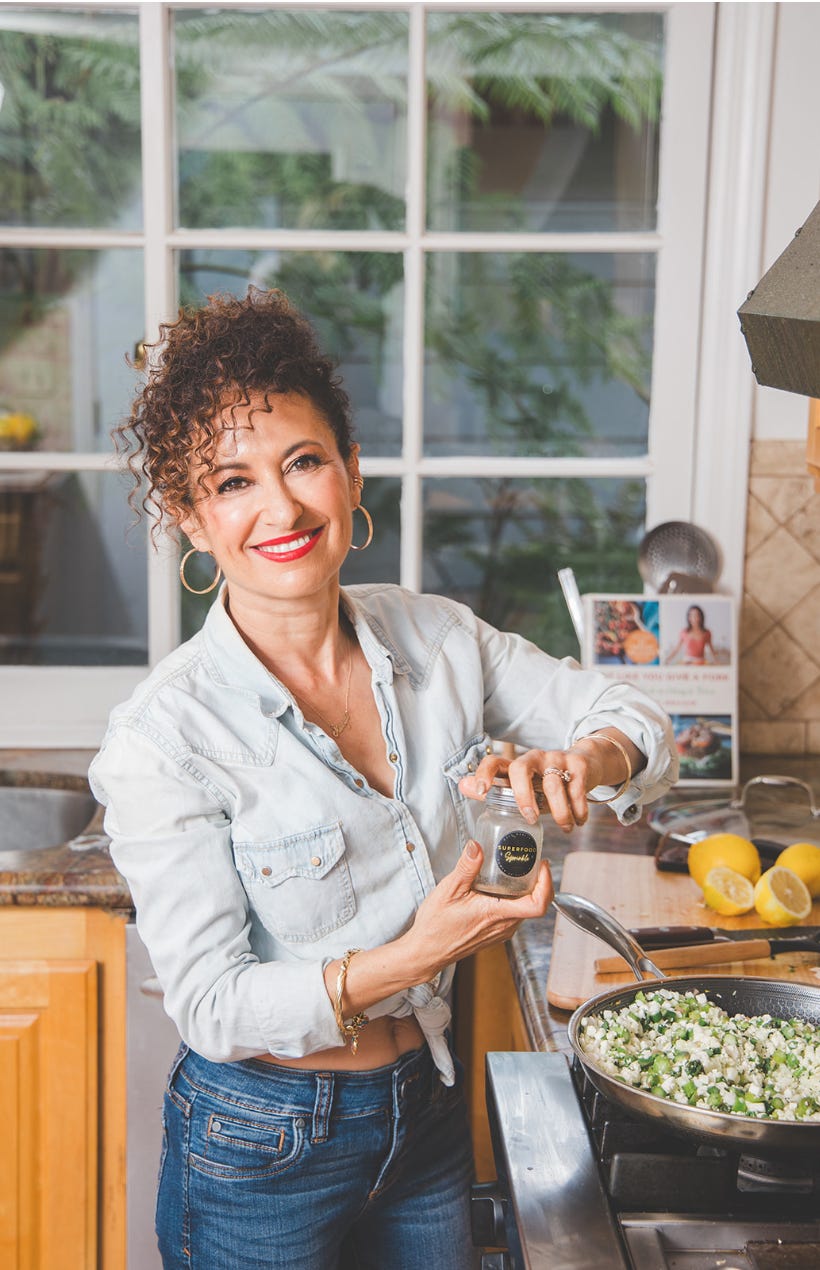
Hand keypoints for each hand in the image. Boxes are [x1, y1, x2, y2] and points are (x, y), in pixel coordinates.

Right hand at [402, 840, 552, 982]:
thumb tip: (477, 846)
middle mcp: (504, 926)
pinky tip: (501, 887)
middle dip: (538, 880)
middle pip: (536, 903)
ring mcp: (502, 932)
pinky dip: (515, 899)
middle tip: (531, 859)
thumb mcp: (449, 890)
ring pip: (525, 909)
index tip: (543, 865)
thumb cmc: (436, 926)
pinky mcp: (496, 934)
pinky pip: (515, 915)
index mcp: (497, 914)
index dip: (547, 883)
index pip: (538, 905)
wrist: (427, 952)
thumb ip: (466, 867)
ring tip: (517, 869)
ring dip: (527, 890)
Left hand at [458, 745, 608, 832]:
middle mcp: (534, 758)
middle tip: (531, 818)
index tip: (482, 791)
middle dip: (523, 794)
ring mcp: (556, 759)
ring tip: (565, 827)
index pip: (494, 761)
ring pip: (553, 783)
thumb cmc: (547, 783)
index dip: (485, 773)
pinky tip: (579, 821)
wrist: (587, 764)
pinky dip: (578, 809)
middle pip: (520, 767)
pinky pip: (576, 789)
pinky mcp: (578, 764)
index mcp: (516, 766)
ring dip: (560, 811)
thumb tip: (462, 785)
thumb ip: (496, 791)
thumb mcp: (524, 790)